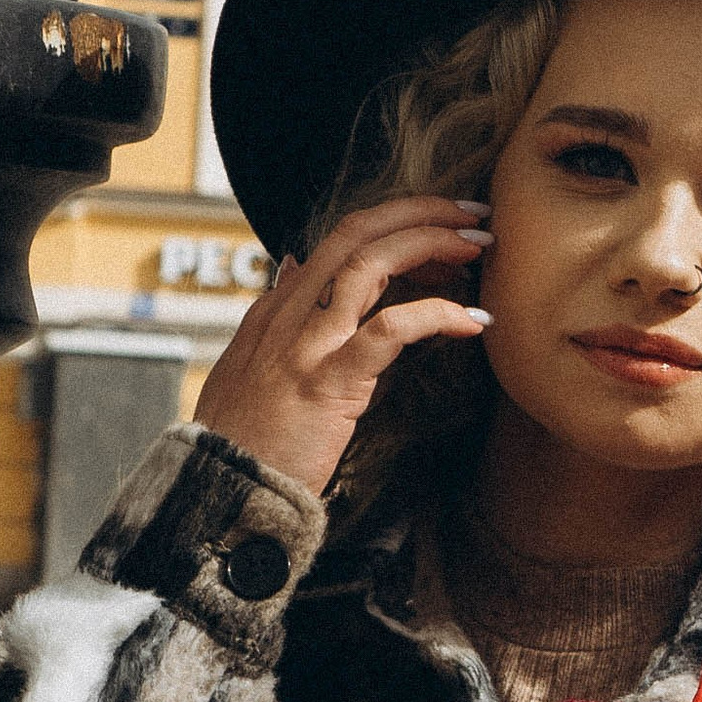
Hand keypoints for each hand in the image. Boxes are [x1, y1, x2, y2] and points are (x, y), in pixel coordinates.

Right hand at [193, 194, 493, 497]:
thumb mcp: (249, 361)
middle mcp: (291, 314)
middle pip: (358, 233)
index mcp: (277, 309)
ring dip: (432, 244)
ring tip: (477, 247)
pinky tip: (472, 322)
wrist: (224, 489)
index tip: (438, 224)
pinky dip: (437, 315)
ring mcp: (309, 345)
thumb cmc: (243, 437)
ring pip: (372, 263)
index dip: (395, 222)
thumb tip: (293, 264)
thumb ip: (277, 313)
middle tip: (473, 215)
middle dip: (421, 212)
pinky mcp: (332, 382)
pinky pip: (390, 329)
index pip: (340, 238)